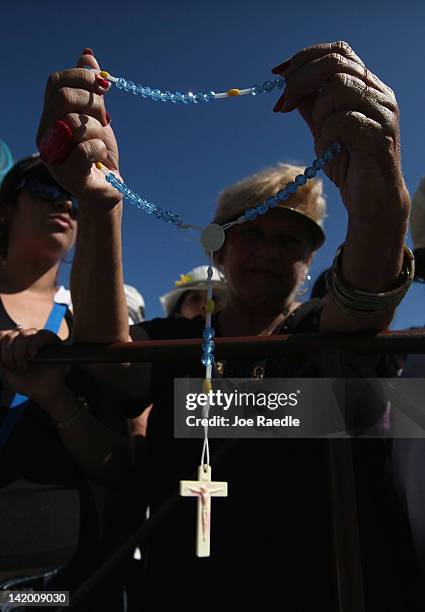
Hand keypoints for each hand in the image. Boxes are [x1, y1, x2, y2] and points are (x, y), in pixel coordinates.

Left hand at [0, 328, 66, 407]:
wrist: (42, 392)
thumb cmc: (25, 383)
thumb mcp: (5, 370)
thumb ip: (0, 357)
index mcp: (15, 346)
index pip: (4, 335)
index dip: (1, 346)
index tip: (2, 361)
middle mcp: (26, 340)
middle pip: (11, 335)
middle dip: (9, 354)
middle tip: (15, 368)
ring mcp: (39, 340)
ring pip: (24, 335)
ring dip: (20, 353)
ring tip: (24, 366)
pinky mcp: (52, 342)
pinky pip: (40, 335)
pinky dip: (33, 346)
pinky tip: (32, 357)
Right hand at [36, 49, 122, 209]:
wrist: (108, 189)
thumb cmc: (100, 153)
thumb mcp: (97, 117)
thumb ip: (91, 90)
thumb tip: (87, 56)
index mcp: (50, 116)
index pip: (56, 82)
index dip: (81, 77)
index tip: (104, 86)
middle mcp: (46, 134)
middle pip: (63, 97)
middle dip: (93, 103)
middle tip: (105, 117)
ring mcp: (53, 155)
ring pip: (75, 122)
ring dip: (98, 130)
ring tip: (100, 141)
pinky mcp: (67, 174)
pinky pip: (85, 149)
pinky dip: (100, 149)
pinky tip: (99, 158)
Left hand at [272, 41, 408, 221]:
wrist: (370, 200)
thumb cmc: (349, 164)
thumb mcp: (323, 129)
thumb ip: (311, 105)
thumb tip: (287, 83)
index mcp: (367, 86)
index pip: (338, 51)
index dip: (305, 58)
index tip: (277, 75)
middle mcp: (379, 93)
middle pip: (336, 61)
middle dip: (300, 80)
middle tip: (283, 105)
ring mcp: (383, 113)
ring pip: (339, 86)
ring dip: (319, 111)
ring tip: (322, 134)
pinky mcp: (380, 136)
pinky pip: (343, 120)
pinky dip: (328, 133)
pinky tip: (331, 148)